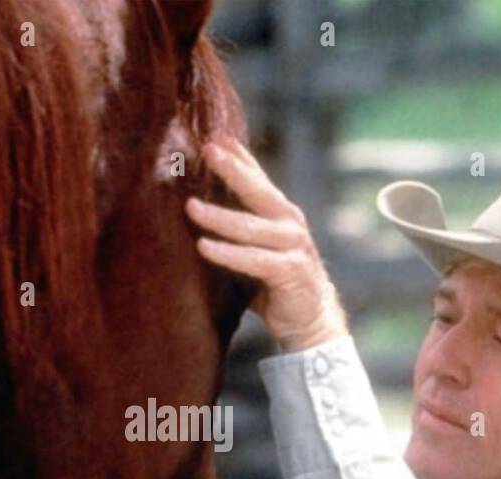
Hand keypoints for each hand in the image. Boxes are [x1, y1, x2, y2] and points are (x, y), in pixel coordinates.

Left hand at [186, 137, 348, 352]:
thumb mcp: (255, 250)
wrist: (310, 321)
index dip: (239, 157)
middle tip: (207, 149)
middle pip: (258, 191)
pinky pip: (254, 259)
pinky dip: (228, 254)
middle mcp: (290, 224)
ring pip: (250, 227)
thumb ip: (237, 231)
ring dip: (219, 217)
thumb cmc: (274, 284)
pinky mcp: (289, 271)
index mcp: (281, 214)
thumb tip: (193, 209)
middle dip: (232, 169)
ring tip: (190, 207)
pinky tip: (204, 247)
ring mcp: (293, 246)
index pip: (258, 179)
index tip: (216, 136)